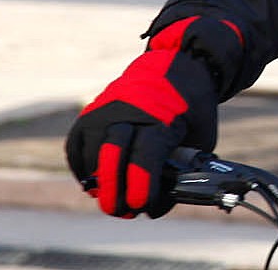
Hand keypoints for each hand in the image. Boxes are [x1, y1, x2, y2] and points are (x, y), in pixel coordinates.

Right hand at [65, 16, 241, 216]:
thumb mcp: (202, 136)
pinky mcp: (92, 110)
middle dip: (113, 190)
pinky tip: (91, 182)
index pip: (144, 157)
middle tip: (121, 212)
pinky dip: (80, 166)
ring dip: (97, 181)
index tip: (144, 207)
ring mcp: (106, 109)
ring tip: (110, 199)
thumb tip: (162, 201)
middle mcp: (129, 111)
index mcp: (161, 117)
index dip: (142, 187)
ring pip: (91, 152)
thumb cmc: (192, 107)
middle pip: (111, 155)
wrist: (179, 64)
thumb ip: (183, 166)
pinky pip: (76, 144)